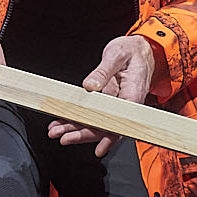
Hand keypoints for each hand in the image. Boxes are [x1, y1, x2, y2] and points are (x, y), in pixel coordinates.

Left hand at [49, 35, 156, 156]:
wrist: (139, 48)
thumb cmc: (133, 51)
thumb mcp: (117, 55)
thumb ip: (103, 71)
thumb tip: (90, 85)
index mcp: (133, 94)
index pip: (122, 122)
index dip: (110, 136)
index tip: (99, 148)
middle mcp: (124, 103)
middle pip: (105, 126)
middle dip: (82, 134)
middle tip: (63, 137)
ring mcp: (114, 103)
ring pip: (95, 121)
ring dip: (75, 128)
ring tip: (56, 132)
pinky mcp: (106, 99)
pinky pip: (92, 112)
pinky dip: (76, 117)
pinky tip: (62, 121)